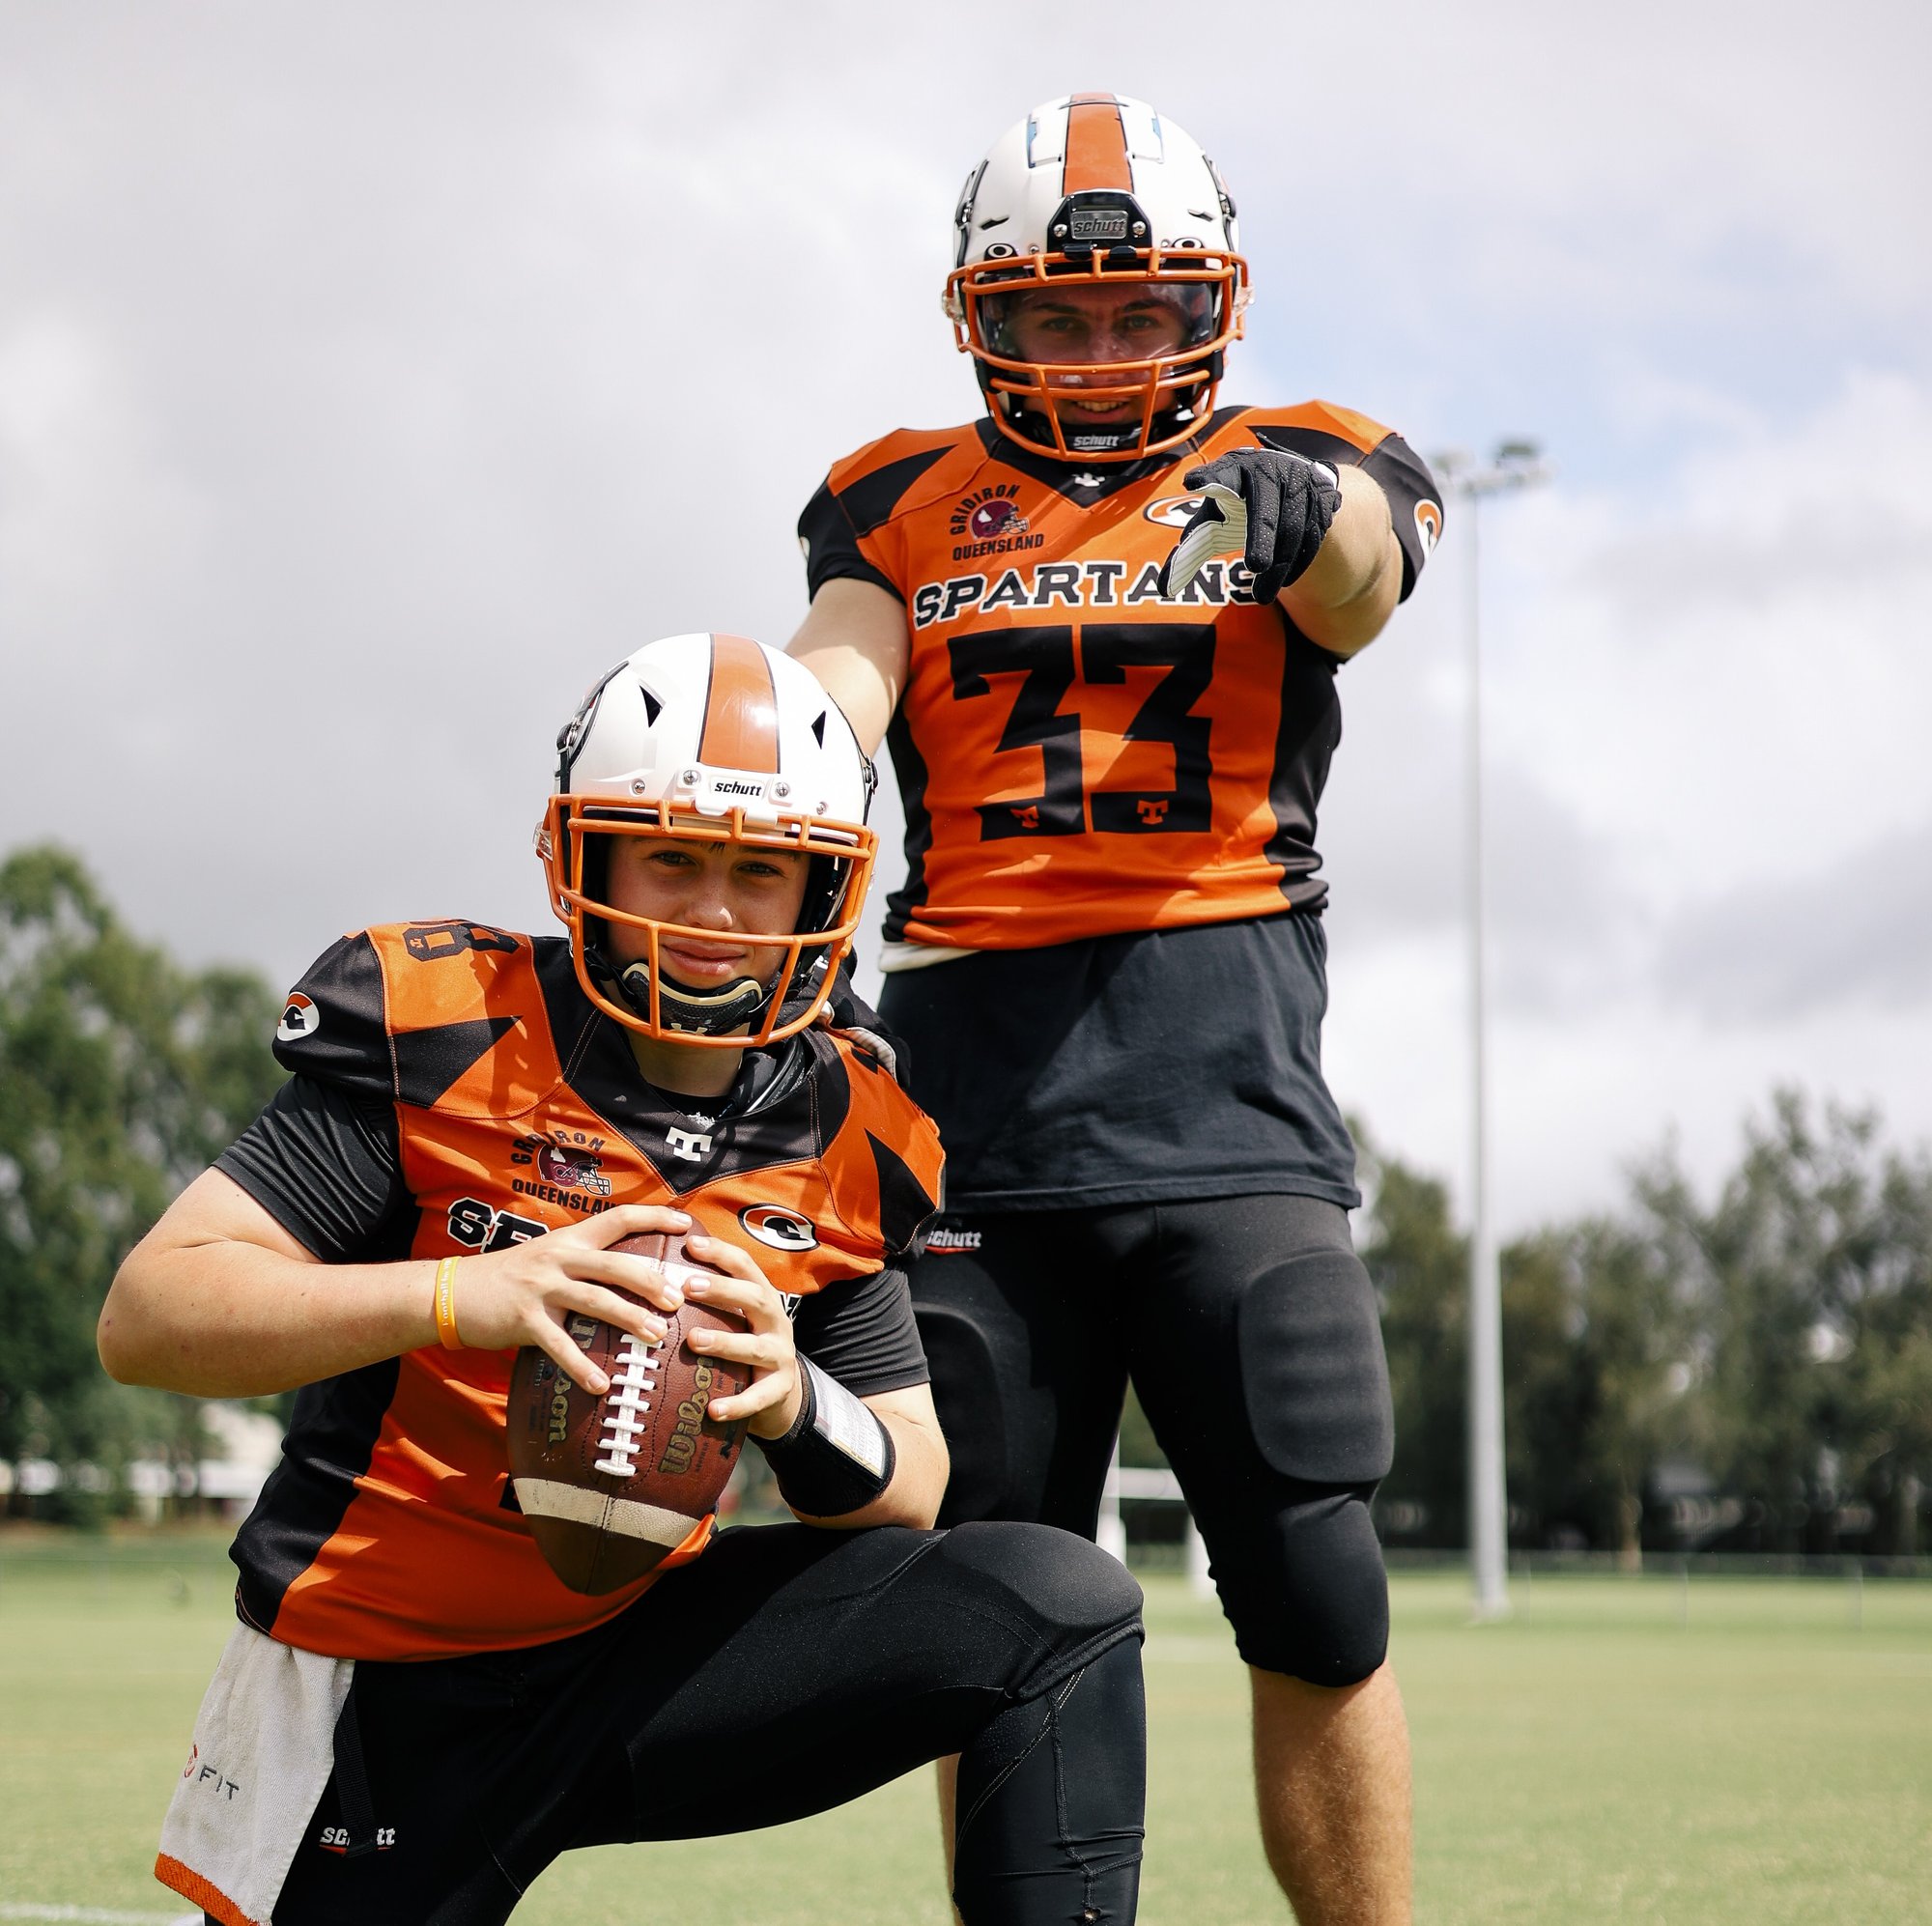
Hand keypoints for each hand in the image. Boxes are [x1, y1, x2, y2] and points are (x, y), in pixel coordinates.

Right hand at [451, 1205, 691, 1395]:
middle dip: (650, 1280)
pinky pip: (559, 1345)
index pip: (618, 1219)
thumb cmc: (509, 1277)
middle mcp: (558, 1258)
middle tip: (679, 1299)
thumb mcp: (546, 1256)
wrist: (452, 1291)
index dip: (653, 1218)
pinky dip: (581, 1366)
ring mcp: (540, 1288)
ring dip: (628, 1318)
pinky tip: (602, 1384)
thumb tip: (630, 1274)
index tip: (686, 1223)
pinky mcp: (523, 1319)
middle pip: (614, 1264)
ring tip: (656, 1336)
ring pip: (594, 1301)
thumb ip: (582, 1261)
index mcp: (569, 1240)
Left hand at [676, 1233, 803, 1440]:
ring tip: (693, 1341)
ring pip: (755, 1347)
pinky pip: (759, 1398)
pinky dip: (737, 1404)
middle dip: (723, 1290)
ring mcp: (780, 1356)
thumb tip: (654, 1271)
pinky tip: (712, 1409)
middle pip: (756, 1298)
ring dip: (724, 1343)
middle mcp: (776, 1322)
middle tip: (687, 1287)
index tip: (690, 1244)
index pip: (746, 1266)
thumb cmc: (743, 1344)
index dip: (721, 1253)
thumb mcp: (735, 1317)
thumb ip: (708, 1299)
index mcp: (763, 1298)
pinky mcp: (780, 1389)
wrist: (780, 1392)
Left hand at [1160, 447, 1341, 602]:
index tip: (1193, 483)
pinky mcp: (1323, 497)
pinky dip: (1299, 563)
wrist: (1290, 484)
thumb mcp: (1213, 522)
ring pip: (1292, 527)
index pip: (1221, 475)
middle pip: (1264, 506)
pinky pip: (1314, 535)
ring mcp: (1299, 481)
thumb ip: (1189, 551)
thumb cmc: (1238, 506)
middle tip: (1255, 565)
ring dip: (1279, 565)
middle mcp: (1268, 470)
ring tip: (1260, 597)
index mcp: (1234, 470)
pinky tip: (1285, 582)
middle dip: (1261, 535)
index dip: (1209, 478)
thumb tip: (1163, 589)